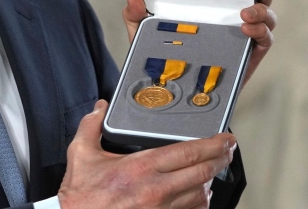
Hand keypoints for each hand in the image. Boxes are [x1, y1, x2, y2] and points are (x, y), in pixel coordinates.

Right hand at [58, 100, 234, 208]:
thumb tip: (100, 108)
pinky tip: (199, 195)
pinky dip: (200, 203)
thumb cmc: (80, 196)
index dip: (213, 144)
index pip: (188, 153)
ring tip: (213, 171)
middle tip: (228, 151)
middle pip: (202, 173)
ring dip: (211, 182)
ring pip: (201, 195)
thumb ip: (91, 126)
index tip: (225, 138)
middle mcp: (156, 190)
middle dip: (221, 160)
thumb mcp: (80, 154)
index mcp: (141, 168)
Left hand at [121, 0, 276, 85]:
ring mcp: (244, 37)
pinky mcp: (249, 56)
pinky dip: (261, 33)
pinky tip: (246, 31)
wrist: (170, 91)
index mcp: (213, 7)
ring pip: (267, 18)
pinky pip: (265, 40)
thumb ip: (136, 14)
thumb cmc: (160, 55)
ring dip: (262, 13)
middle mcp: (233, 18)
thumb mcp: (144, 32)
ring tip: (246, 16)